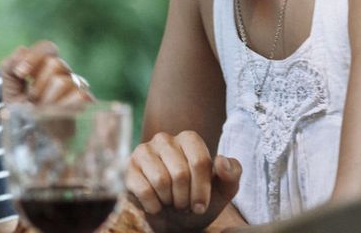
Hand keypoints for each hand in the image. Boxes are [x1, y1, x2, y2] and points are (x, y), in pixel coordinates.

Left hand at [1, 40, 93, 106]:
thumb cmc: (17, 108)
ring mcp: (75, 87)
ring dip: (47, 98)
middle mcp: (63, 72)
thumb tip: (23, 50)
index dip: (34, 57)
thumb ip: (10, 65)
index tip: (20, 73)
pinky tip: (53, 114)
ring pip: (64, 81)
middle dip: (38, 84)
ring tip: (41, 109)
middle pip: (56, 64)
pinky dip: (62, 106)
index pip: (48, 48)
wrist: (27, 135)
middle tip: (31, 99)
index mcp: (45, 64)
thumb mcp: (7, 85)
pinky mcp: (83, 103)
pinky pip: (79, 95)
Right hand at [126, 131, 240, 232]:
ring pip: (161, 181)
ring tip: (170, 202)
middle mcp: (164, 139)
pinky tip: (156, 205)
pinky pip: (144, 190)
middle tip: (183, 205)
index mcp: (189, 139)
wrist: (171, 220)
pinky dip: (154, 206)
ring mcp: (143, 151)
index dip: (202, 189)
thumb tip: (221, 160)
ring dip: (169, 201)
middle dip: (185, 198)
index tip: (200, 205)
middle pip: (180, 173)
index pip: (199, 161)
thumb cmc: (196, 201)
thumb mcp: (222, 192)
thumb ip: (232, 174)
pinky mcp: (128, 168)